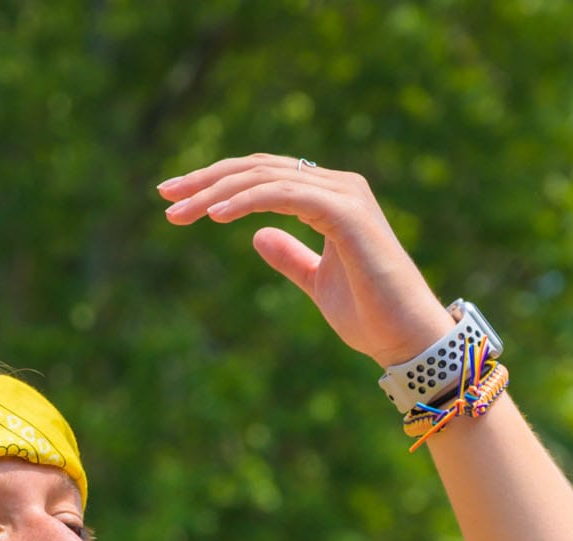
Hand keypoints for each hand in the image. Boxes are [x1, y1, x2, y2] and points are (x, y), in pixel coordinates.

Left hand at [159, 156, 457, 366]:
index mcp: (330, 198)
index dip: (218, 182)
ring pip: (266, 177)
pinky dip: (247, 200)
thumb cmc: (371, 316)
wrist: (408, 340)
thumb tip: (257, 235)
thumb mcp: (316, 282)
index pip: (264, 176)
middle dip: (207, 179)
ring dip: (217, 191)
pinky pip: (286, 194)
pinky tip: (215, 215)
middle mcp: (339, 187)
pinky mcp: (347, 213)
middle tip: (164, 196)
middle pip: (258, 169)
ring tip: (180, 213)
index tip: (176, 199)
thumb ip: (290, 256)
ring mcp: (345, 196)